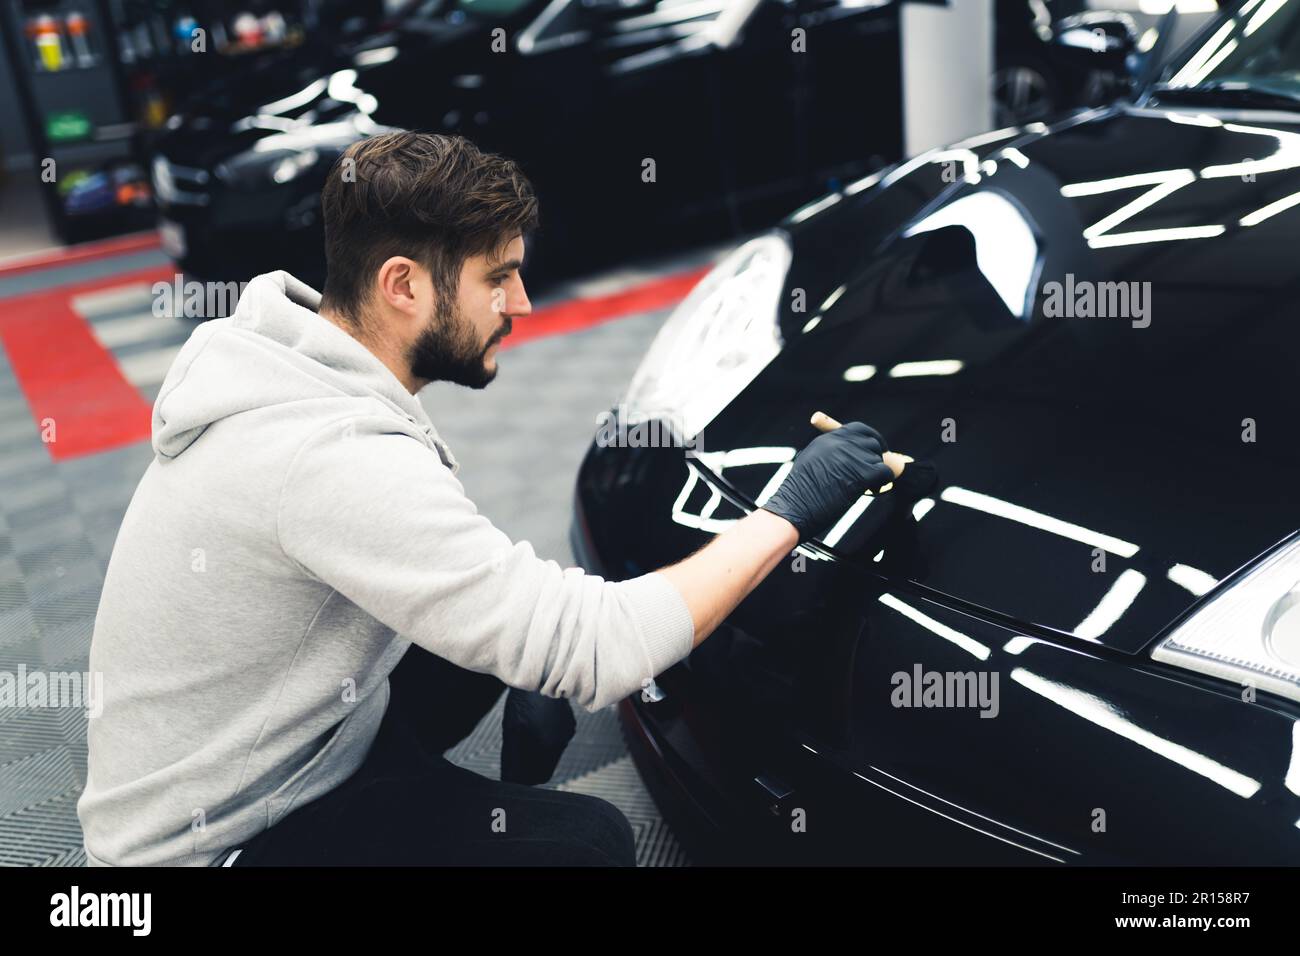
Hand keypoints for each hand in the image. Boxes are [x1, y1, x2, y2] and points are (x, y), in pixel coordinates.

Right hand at [760, 422, 896, 542]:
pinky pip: (884, 472)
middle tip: (876, 471)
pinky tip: (874, 489)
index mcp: (827, 439)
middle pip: (872, 442)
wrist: (792, 510)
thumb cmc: (798, 495)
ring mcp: (851, 457)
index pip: (858, 429)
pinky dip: (884, 481)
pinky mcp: (861, 474)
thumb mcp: (810, 464)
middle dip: (877, 456)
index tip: (876, 449)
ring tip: (869, 487)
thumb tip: (852, 457)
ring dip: (877, 472)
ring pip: (878, 459)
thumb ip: (830, 455)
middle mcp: (840, 444)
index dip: (870, 438)